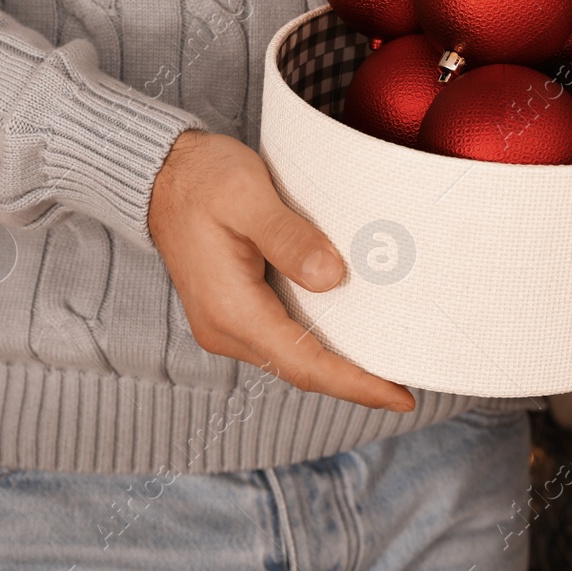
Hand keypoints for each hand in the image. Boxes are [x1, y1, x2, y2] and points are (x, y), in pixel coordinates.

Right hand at [147, 129, 414, 411]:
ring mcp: (228, 322)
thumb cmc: (203, 179)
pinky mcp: (235, 309)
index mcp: (231, 309)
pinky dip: (319, 344)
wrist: (162, 173)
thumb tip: (331, 277)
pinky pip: (283, 339)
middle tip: (409, 386)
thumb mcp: (247, 195)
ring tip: (390, 362)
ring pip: (292, 358)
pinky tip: (352, 332)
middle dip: (354, 382)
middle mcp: (226, 328)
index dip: (354, 384)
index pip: (303, 363)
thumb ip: (289, 237)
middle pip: (301, 370)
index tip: (399, 396)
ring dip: (338, 364)